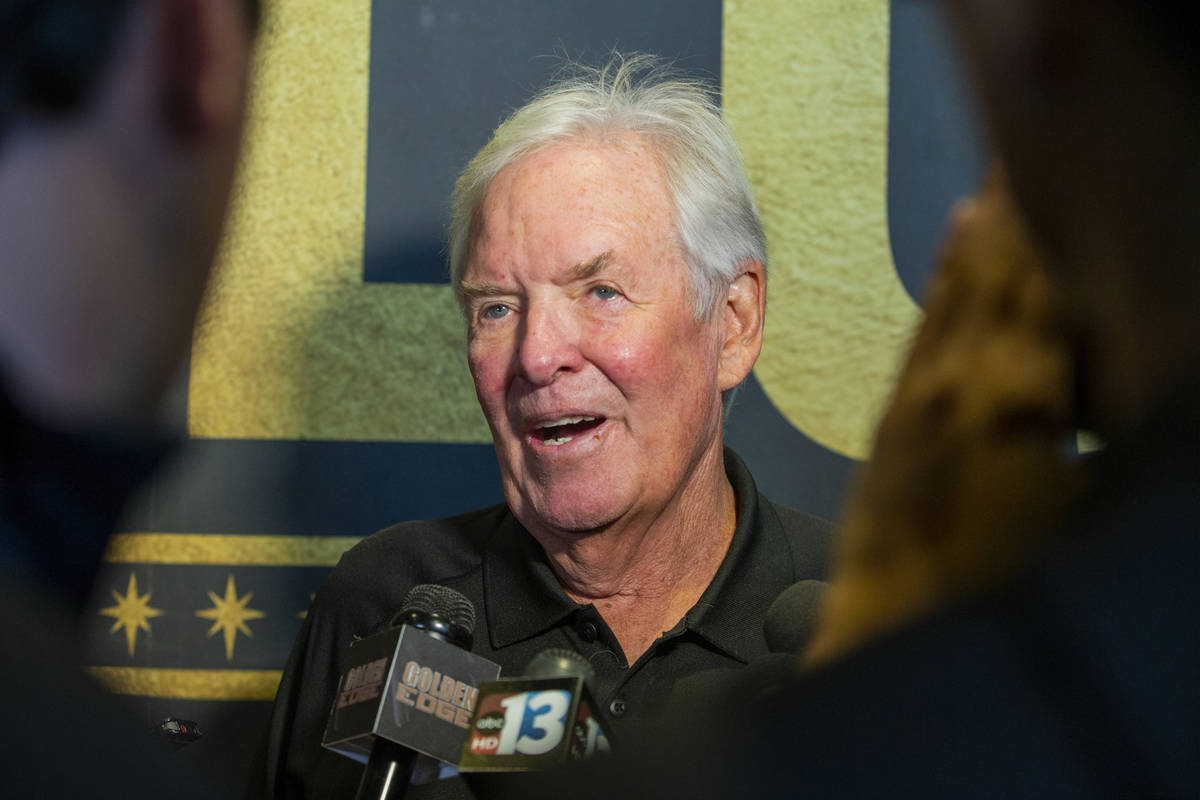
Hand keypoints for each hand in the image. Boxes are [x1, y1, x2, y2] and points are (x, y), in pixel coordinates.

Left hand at [805, 166, 1082, 664]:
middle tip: (1032, 154)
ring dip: (983, 234)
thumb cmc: (987, 588)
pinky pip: (928, 328)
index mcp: (1013, 397)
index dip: (1055, 230)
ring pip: (960, 292)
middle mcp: (960, 382)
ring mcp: (922, 396)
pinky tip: (955, 247)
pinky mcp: (897, 418)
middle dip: (1020, 214)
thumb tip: (1119, 383)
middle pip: (1000, 275)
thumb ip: (1094, 430)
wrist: (891, 628)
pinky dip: (949, 279)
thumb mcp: (1073, 508)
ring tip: (1000, 182)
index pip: (1044, 287)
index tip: (1061, 178)